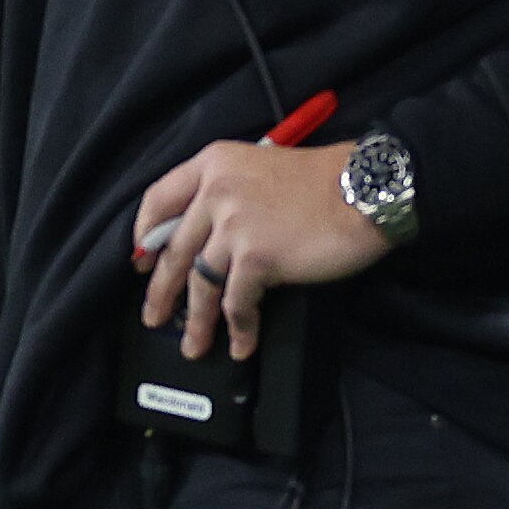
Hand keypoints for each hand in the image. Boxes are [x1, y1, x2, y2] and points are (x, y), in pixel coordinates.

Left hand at [133, 140, 390, 360]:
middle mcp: (217, 190)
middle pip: (174, 251)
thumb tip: (207, 240)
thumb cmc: (327, 181)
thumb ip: (229, 195)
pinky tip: (243, 342)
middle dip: (161, 291)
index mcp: (215, 163)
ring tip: (194, 345)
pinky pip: (236, 302)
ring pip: (200, 284)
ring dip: (195, 321)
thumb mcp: (264, 170)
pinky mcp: (256, 256)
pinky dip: (239, 328)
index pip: (158, 200)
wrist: (366, 188)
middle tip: (154, 316)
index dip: (145, 236)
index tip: (142, 259)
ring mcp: (234, 224)